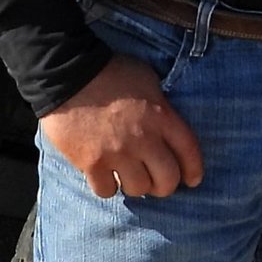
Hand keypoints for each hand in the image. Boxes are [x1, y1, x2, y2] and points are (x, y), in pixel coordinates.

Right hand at [39, 54, 204, 200]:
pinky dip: (108, 186)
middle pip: (167, 180)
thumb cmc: (110, 71)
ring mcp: (117, 153)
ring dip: (136, 184)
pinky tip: (105, 175)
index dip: (193, 170)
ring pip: (138, 189)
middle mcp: (143, 139)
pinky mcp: (91, 163)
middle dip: (165, 185)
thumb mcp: (147, 79)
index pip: (189, 151)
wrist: (67, 73)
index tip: (192, 179)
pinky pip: (107, 190)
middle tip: (156, 180)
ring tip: (128, 175)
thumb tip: (164, 124)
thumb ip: (160, 105)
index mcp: (161, 116)